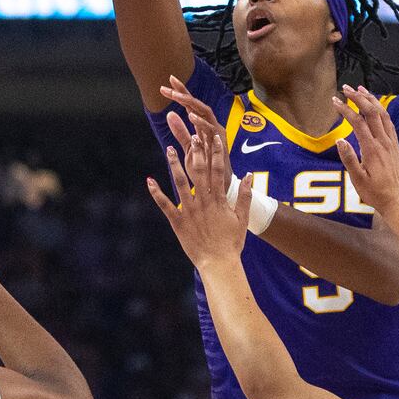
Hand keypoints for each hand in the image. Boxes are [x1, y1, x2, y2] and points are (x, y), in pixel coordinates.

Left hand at [148, 124, 251, 269]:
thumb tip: (248, 175)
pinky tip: (149, 180)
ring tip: (169, 149)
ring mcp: (190, 211)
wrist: (218, 264)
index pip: (218, 171)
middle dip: (196, 152)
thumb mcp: (242, 218)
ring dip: (174, 165)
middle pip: (199, 172)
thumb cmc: (231, 243)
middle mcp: (204, 201)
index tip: (214, 137)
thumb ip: (244, 196)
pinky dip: (157, 193)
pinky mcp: (178, 222)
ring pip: (180, 183)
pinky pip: (165, 205)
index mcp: (219, 200)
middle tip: (192, 135)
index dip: (216, 153)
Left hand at [160, 75, 230, 174]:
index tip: (168, 82)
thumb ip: (181, 132)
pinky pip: (210, 130)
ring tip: (177, 96)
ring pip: (205, 113)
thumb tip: (169, 114)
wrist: (218, 187)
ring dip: (191, 104)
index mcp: (203, 125)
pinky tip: (191, 116)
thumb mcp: (189, 148)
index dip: (181, 92)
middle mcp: (211, 126)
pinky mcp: (220, 144)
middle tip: (170, 84)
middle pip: (198, 104)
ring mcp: (217, 133)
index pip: (191, 106)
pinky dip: (201, 123)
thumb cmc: (205, 168)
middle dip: (184, 93)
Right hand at [335, 86, 398, 215]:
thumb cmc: (374, 192)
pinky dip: (381, 110)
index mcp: (371, 149)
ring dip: (371, 100)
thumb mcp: (357, 179)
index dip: (345, 109)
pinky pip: (389, 122)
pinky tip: (376, 107)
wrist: (396, 200)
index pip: (357, 122)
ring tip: (360, 90)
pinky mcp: (395, 145)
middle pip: (371, 112)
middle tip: (346, 88)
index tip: (334, 101)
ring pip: (382, 114)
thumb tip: (339, 140)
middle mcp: (383, 142)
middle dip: (358, 97)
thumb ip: (349, 159)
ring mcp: (391, 142)